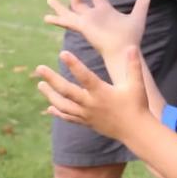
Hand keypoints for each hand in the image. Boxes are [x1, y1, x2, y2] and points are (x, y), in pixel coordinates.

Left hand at [36, 47, 150, 139]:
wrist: (135, 131)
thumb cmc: (137, 105)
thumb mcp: (137, 84)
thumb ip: (133, 65)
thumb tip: (131, 47)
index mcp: (102, 93)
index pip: (85, 77)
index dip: (73, 65)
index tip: (62, 53)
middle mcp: (91, 104)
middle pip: (66, 91)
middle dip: (52, 79)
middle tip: (39, 68)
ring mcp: (87, 115)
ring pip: (63, 106)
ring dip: (50, 95)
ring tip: (40, 85)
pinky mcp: (87, 122)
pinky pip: (68, 117)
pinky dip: (58, 112)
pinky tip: (50, 107)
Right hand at [45, 0, 149, 58]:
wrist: (124, 48)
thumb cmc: (130, 36)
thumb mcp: (137, 16)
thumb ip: (140, 6)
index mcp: (104, 11)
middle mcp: (93, 16)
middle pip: (80, 2)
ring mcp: (86, 22)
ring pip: (70, 10)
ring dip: (60, 6)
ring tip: (49, 0)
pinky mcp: (82, 26)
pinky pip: (67, 20)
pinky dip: (57, 19)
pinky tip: (46, 18)